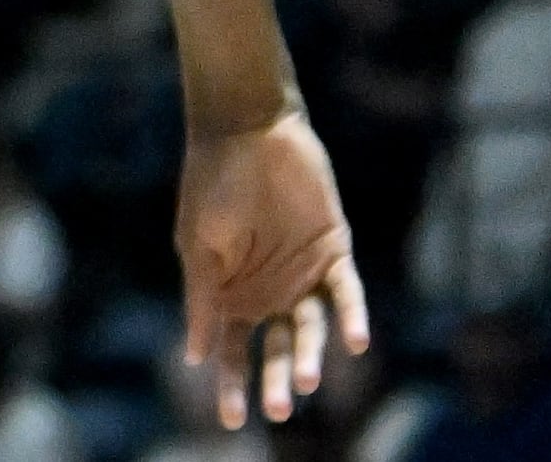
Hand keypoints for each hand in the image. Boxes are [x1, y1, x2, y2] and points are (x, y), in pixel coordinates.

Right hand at [179, 110, 366, 427]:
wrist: (246, 129)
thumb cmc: (211, 184)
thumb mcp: (199, 247)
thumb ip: (203, 300)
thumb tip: (196, 356)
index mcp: (232, 293)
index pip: (233, 350)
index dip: (231, 385)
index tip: (231, 421)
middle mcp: (269, 290)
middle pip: (277, 348)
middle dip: (278, 380)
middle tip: (280, 410)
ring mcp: (302, 272)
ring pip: (313, 328)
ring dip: (313, 356)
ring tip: (310, 380)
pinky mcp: (332, 249)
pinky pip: (347, 292)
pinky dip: (352, 317)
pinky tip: (355, 342)